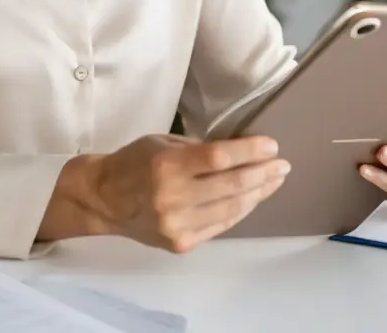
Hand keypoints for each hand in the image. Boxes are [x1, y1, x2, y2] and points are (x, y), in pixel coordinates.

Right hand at [87, 134, 289, 252]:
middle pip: (231, 185)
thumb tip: (241, 152)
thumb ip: (199, 150)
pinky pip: (221, 225)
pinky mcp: (181, 243)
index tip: (272, 146)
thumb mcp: (163, 143)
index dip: (250, 152)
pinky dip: (240, 210)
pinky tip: (253, 198)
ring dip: (258, 193)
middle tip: (283, 165)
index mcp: (166, 166)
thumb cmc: (134, 162)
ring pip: (231, 208)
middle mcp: (172, 198)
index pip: (219, 158)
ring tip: (274, 181)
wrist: (103, 200)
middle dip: (263, 173)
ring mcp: (177, 225)